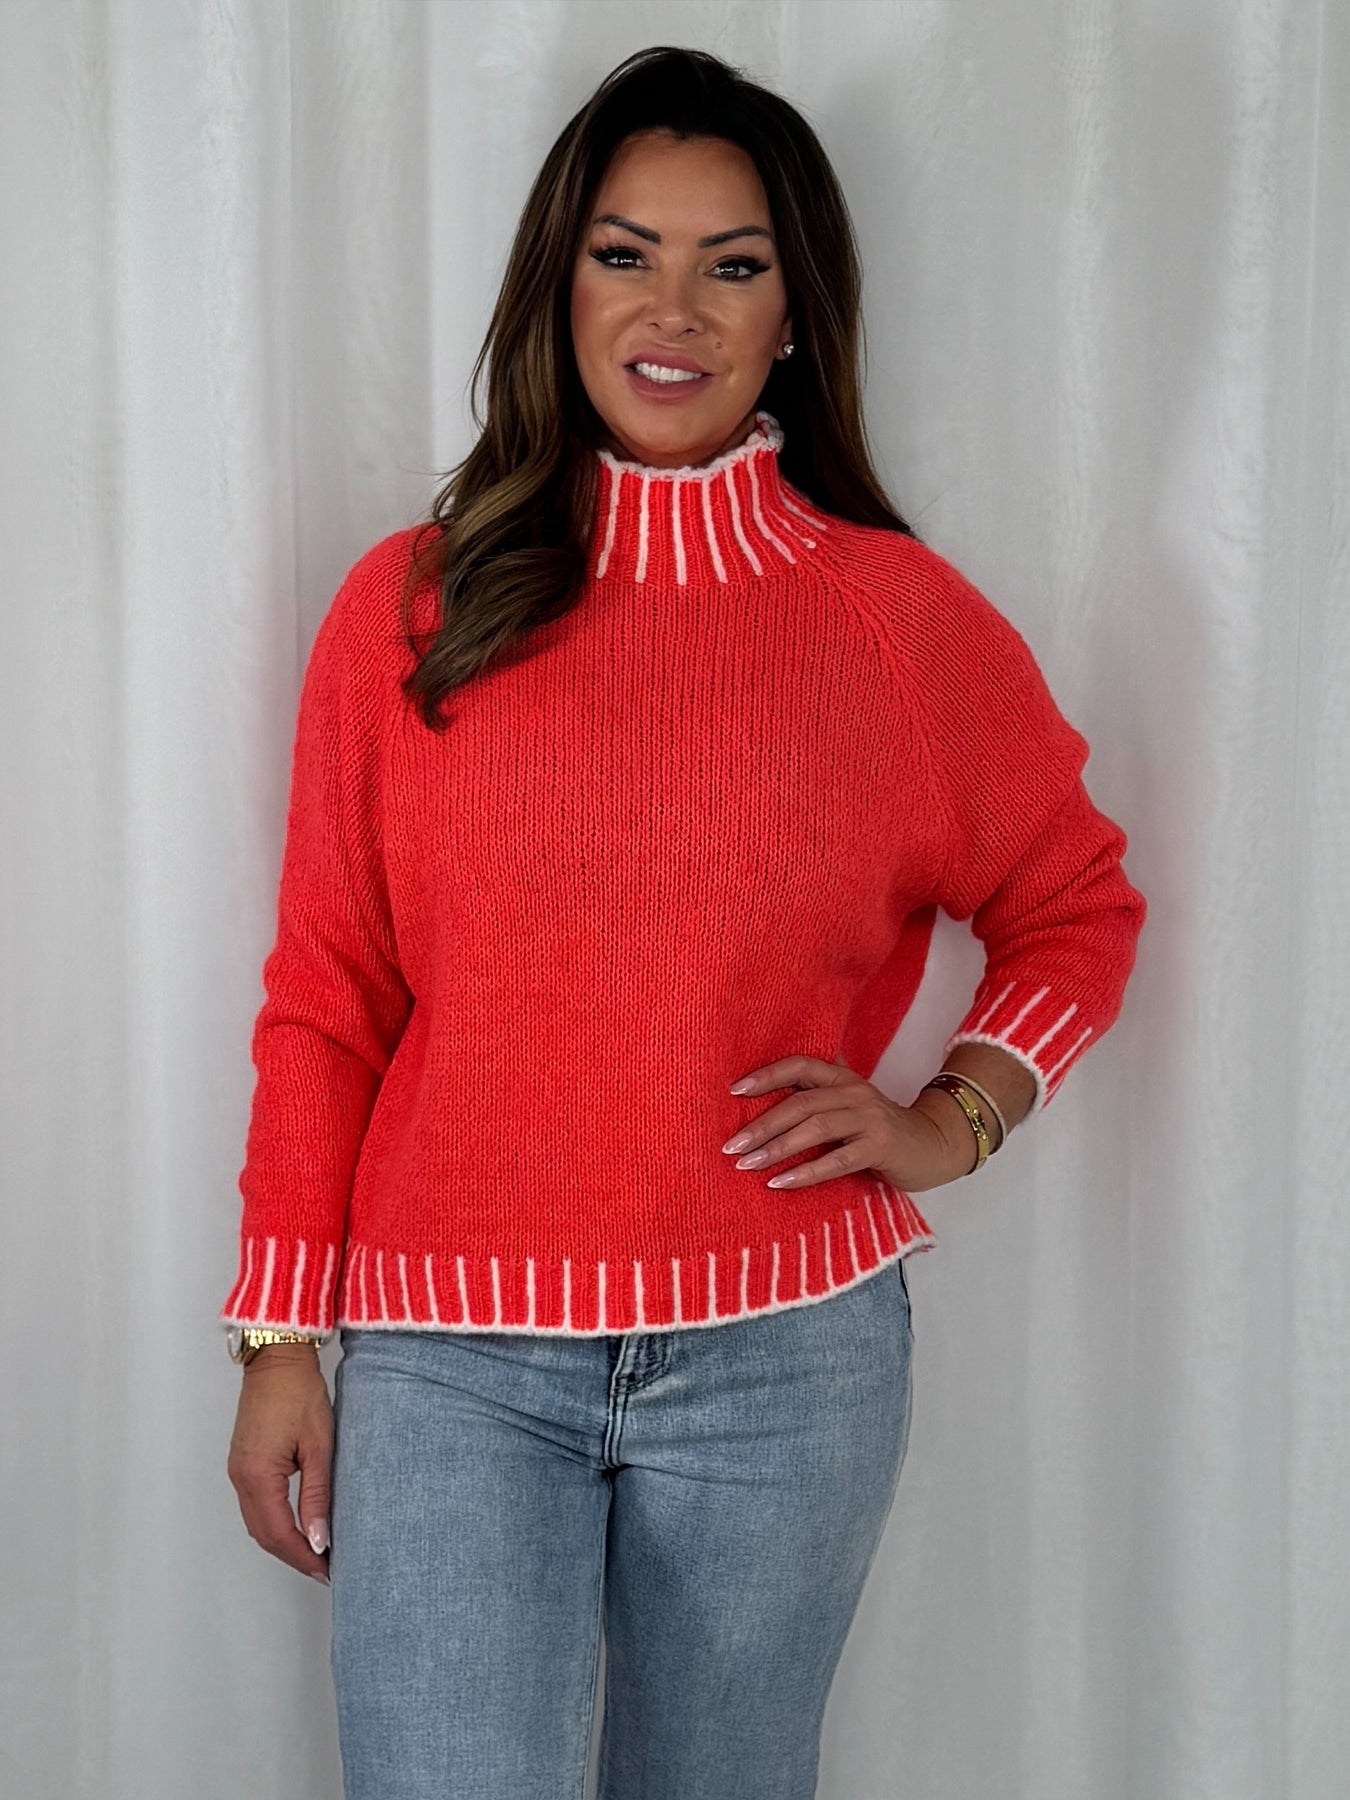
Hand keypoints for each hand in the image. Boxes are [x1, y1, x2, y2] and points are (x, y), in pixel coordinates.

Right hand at [227, 1347, 333, 1583]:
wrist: (277, 1360)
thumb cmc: (299, 1393)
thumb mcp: (318, 1446)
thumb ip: (317, 1496)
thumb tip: (320, 1538)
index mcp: (258, 1476)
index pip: (280, 1534)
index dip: (304, 1556)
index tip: (328, 1570)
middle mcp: (241, 1478)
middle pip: (264, 1534)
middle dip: (294, 1555)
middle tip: (324, 1568)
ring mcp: (238, 1470)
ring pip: (257, 1523)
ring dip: (283, 1541)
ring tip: (315, 1551)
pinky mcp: (242, 1462)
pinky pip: (254, 1505)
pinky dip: (274, 1522)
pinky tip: (296, 1526)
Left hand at [723, 1054, 977, 1191]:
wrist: (935, 1145)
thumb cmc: (880, 1132)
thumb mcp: (849, 1109)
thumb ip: (817, 1105)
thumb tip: (761, 1115)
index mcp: (843, 1079)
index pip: (800, 1066)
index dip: (767, 1075)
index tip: (733, 1091)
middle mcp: (855, 1093)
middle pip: (800, 1102)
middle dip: (761, 1124)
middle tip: (731, 1146)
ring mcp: (870, 1118)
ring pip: (815, 1127)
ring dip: (776, 1147)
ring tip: (747, 1164)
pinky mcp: (881, 1146)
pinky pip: (837, 1160)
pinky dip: (805, 1172)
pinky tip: (780, 1182)